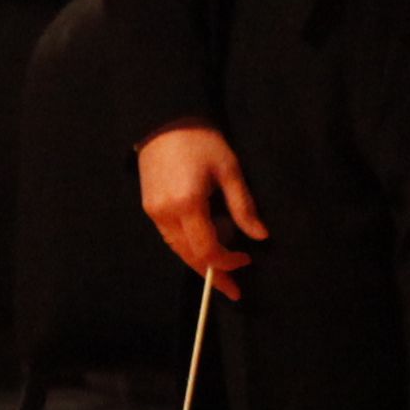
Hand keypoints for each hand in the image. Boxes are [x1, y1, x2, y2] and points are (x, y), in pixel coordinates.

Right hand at [136, 123, 266, 298]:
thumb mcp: (229, 169)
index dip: (227, 261)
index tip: (246, 259)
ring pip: (178, 249)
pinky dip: (187, 247)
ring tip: (220, 272)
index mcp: (187, 204)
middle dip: (213, 273)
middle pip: (190, 256)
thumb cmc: (201, 140)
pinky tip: (202, 247)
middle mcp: (166, 213)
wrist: (165, 120)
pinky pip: (170, 237)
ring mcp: (154, 211)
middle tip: (233, 289)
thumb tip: (260, 236)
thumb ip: (243, 206)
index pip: (207, 249)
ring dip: (199, 262)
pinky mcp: (149, 206)